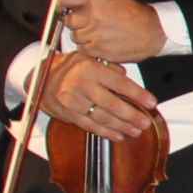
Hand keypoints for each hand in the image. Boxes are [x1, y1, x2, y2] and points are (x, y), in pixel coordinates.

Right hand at [36, 50, 156, 138]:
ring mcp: (73, 101)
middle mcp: (81, 85)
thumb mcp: (89, 57)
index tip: (151, 102)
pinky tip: (118, 135)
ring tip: (135, 130)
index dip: (137, 94)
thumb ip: (109, 67)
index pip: (119, 83)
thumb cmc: (69, 68)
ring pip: (102, 117)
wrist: (41, 79)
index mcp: (90, 68)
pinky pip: (90, 126)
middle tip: (145, 122)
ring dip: (121, 126)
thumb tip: (126, 76)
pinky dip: (106, 132)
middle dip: (131, 115)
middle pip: (112, 104)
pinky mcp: (68, 114)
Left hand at [51, 0, 165, 62]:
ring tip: (99, 33)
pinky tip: (102, 42)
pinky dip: (89, 47)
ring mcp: (93, 34)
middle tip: (87, 21)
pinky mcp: (97, 50)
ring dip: (83, 35)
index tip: (64, 5)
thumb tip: (74, 2)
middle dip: (75, 21)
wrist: (153, 32)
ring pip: (75, 36)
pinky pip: (83, 49)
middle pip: (68, 20)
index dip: (62, 1)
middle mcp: (92, 16)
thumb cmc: (136, 14)